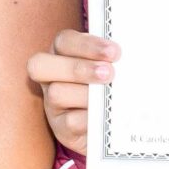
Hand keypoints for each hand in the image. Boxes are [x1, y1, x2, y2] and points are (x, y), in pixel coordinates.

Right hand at [26, 29, 115, 160]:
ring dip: (85, 93)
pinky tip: (105, 115)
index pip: (64, 41)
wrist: (111, 125)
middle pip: (43, 64)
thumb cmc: (110, 86)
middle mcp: (51, 76)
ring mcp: (52, 103)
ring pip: (56, 93)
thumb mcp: (111, 67)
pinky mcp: (61, 128)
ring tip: (108, 95)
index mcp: (62, 54)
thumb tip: (126, 55)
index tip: (114, 52)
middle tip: (109, 73)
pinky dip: (89, 117)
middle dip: (78, 67)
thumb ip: (112, 59)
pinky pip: (70, 122)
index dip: (86, 44)